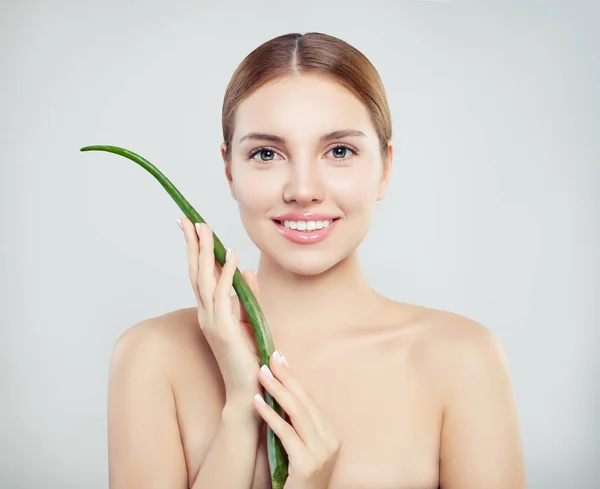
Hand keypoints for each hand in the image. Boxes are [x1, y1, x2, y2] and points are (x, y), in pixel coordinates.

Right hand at [178, 217, 262, 406]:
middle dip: (192, 245)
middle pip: (196, 272)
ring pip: (204, 280)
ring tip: (204, 229)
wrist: (249, 388)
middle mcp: (206, 313)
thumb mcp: (250, 319)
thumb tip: (245, 271)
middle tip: (188, 220)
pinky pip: (223, 295)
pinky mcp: (224, 328)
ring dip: (204, 253)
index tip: (191, 228)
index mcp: (210, 311)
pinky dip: (225, 274)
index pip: (200, 275)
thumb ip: (248, 295)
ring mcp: (212, 321)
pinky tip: (229, 255)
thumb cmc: (249, 355)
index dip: (195, 251)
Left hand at [253, 351, 341, 488]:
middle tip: (269, 359)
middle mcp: (331, 441)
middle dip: (286, 378)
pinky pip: (286, 433)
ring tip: (261, 374)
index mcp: (332, 435)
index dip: (294, 379)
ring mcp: (321, 453)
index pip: (310, 401)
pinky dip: (270, 415)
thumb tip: (281, 394)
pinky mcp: (306, 465)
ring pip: (298, 413)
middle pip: (305, 402)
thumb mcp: (304, 449)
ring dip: (277, 390)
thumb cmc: (299, 481)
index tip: (280, 360)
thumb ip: (298, 427)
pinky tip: (258, 402)